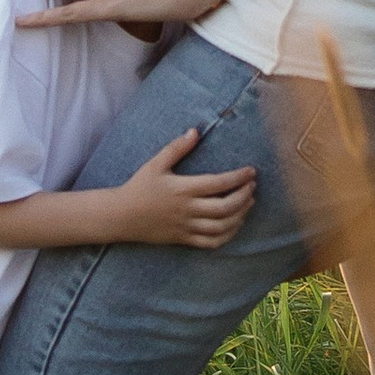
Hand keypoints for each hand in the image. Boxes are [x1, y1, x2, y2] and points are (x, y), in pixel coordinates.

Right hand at [109, 127, 257, 249]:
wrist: (121, 216)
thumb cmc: (139, 187)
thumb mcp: (156, 163)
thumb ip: (177, 148)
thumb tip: (196, 131)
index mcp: (183, 189)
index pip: (218, 183)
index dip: (239, 177)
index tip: (251, 171)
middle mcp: (187, 210)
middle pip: (225, 207)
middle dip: (244, 196)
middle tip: (253, 186)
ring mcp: (186, 227)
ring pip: (221, 227)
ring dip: (240, 216)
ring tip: (249, 203)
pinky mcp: (184, 239)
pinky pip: (211, 242)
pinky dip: (228, 235)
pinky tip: (235, 224)